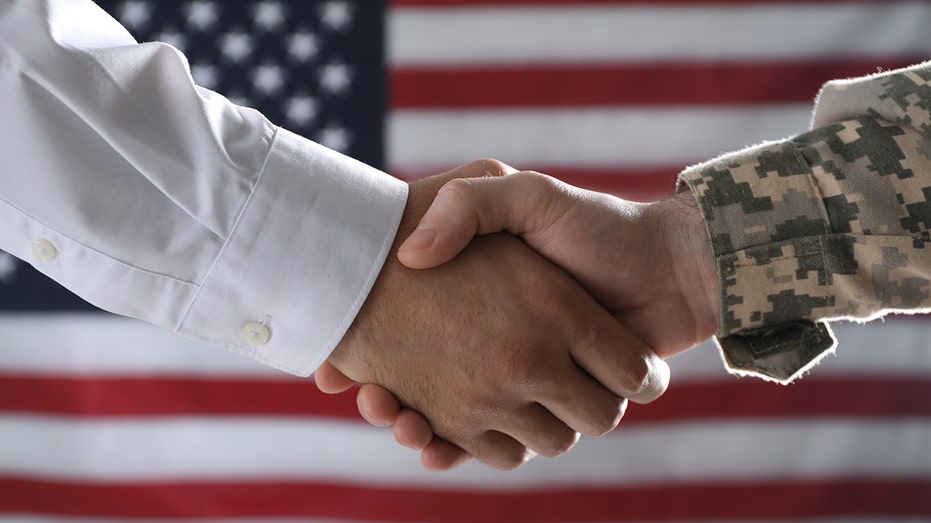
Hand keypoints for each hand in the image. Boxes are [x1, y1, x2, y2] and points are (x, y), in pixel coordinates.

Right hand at [323, 161, 669, 470]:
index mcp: (484, 303)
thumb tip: (410, 255)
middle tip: (366, 396)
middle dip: (388, 401)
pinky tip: (429, 442)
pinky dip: (459, 450)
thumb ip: (470, 203)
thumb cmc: (595, 227)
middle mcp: (493, 346)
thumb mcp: (525, 195)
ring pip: (451, 420)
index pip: (403, 337)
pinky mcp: (546, 410)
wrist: (667, 268)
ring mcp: (518, 382)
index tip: (336, 368)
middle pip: (417, 387)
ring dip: (418, 426)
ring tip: (395, 414)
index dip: (365, 356)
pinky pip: (494, 445)